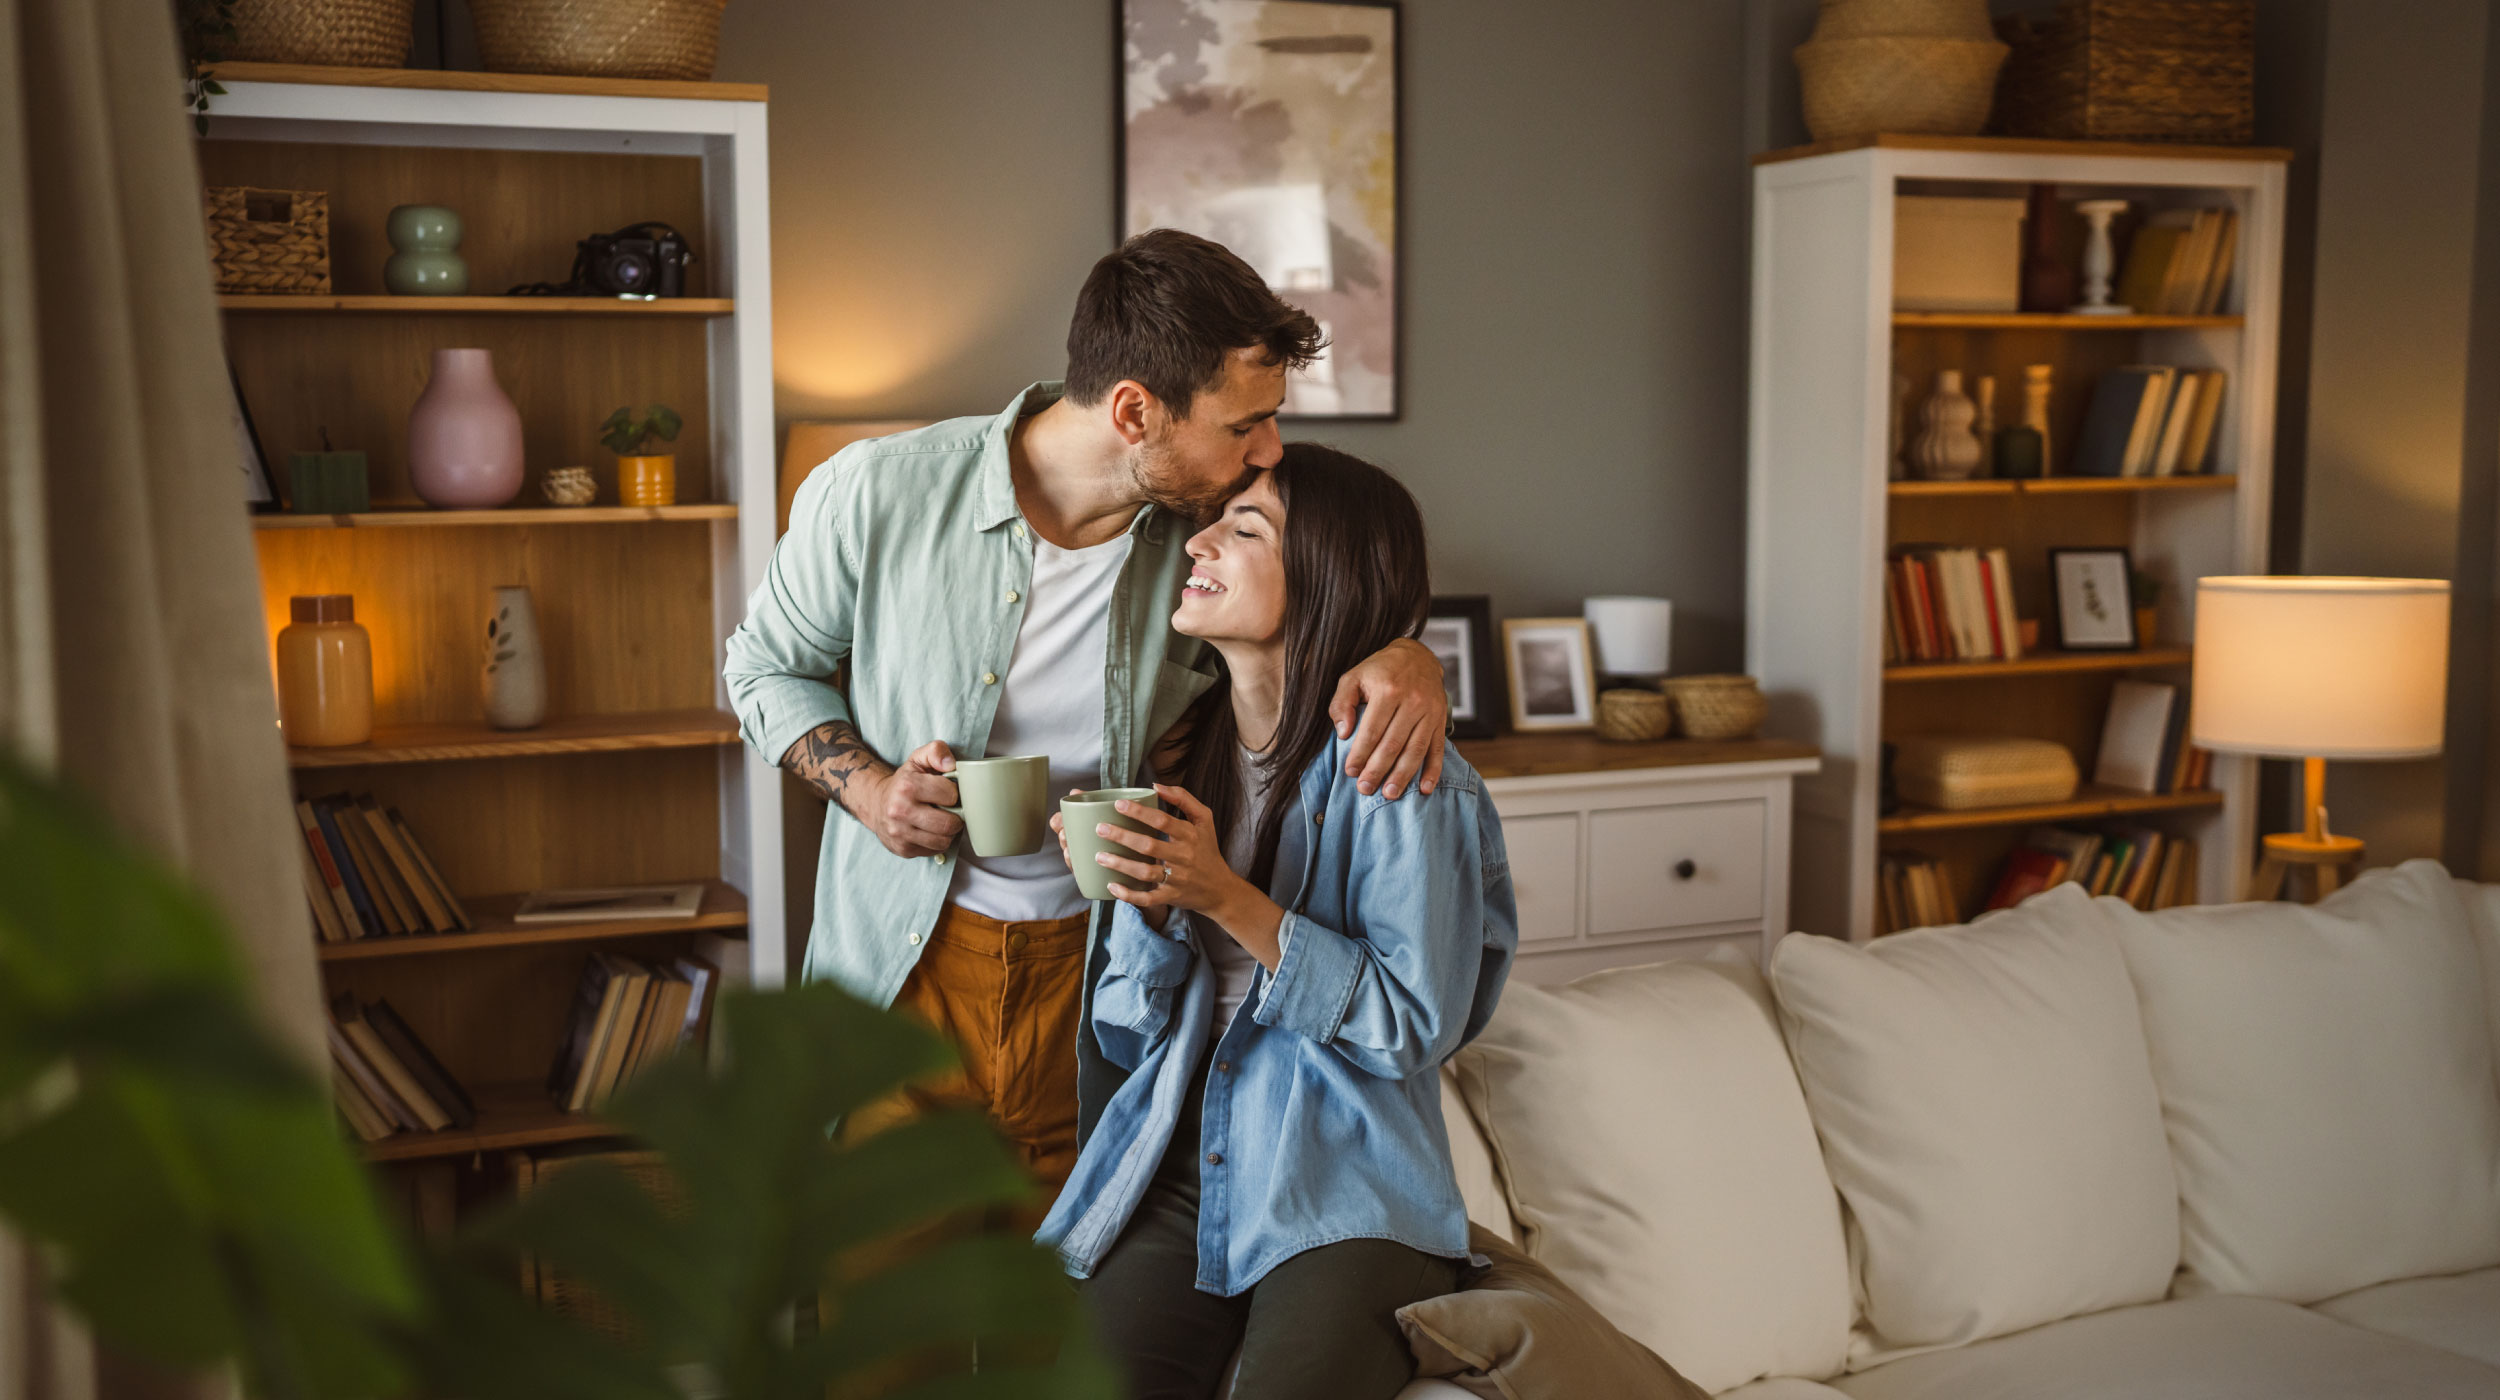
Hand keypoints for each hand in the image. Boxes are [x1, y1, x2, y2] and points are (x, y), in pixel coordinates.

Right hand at [859, 740, 963, 858]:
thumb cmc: (904, 782)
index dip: (954, 793)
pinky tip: (930, 831)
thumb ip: (936, 751)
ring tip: (941, 821)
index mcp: (907, 786)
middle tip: (951, 811)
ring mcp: (900, 833)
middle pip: (949, 824)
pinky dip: (937, 842)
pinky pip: (934, 850)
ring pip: (943, 841)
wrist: (875, 803)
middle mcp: (900, 811)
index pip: (951, 795)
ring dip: (948, 832)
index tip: (948, 793)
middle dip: (956, 817)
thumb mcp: (918, 760)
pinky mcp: (903, 849)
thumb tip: (951, 764)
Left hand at [1092, 785, 1250, 916]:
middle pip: (1149, 846)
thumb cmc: (1207, 849)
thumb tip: (1156, 785)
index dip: (1140, 812)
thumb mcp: (1204, 820)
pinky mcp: (1171, 897)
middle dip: (1122, 837)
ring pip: (1145, 872)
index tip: (1118, 805)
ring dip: (1120, 865)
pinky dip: (1129, 895)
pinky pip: (1148, 899)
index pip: (1163, 821)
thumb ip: (1183, 799)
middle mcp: (1184, 857)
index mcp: (1190, 835)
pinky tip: (1111, 886)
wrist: (1220, 889)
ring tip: (1099, 856)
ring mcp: (1177, 879)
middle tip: (1100, 829)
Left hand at [1329, 636, 1449, 798]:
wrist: (1417, 656)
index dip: (1360, 753)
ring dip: (1402, 775)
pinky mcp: (1440, 720)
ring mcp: (1430, 712)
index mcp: (1388, 689)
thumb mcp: (1353, 676)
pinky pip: (1437, 749)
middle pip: (1393, 743)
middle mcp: (1412, 701)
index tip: (1350, 772)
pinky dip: (1433, 771)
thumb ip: (1342, 703)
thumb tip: (1343, 732)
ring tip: (1390, 795)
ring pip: (1415, 749)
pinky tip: (1424, 789)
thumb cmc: (1380, 670)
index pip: (1372, 730)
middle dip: (1378, 770)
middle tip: (1365, 789)